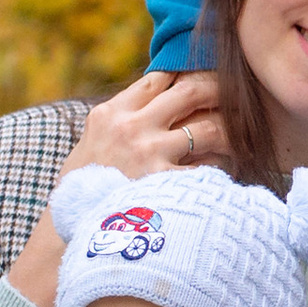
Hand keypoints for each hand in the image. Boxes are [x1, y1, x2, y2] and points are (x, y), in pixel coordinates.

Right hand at [3, 71, 223, 306]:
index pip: (158, 78)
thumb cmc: (82, 190)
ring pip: (207, 127)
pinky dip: (222, 169)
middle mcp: (130, 127)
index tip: (203, 78)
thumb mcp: (89, 144)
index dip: (186, 74)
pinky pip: (208, 168)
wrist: (70, 231)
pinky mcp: (164, 184)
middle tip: (234, 98)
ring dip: (228, 132)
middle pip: (189, 91)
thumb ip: (119, 122)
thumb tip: (154, 101)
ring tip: (237, 139)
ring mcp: (149, 154)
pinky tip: (227, 173)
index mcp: (110, 114)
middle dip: (217, 90)